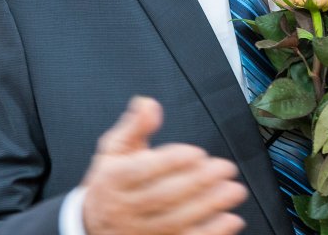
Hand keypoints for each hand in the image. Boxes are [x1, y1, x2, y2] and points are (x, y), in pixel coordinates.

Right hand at [80, 96, 247, 234]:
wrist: (94, 222)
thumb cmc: (111, 181)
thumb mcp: (114, 149)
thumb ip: (134, 126)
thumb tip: (148, 104)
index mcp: (115, 178)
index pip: (142, 171)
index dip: (171, 161)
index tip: (197, 152)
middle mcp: (126, 207)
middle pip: (163, 196)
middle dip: (198, 182)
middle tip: (224, 168)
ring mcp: (141, 230)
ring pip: (176, 221)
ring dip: (209, 207)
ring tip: (233, 190)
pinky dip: (210, 232)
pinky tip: (229, 219)